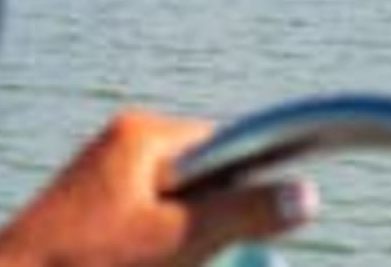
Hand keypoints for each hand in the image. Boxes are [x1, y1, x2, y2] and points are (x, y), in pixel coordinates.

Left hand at [0, 110, 318, 266]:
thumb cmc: (82, 263)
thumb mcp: (175, 242)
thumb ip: (242, 214)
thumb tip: (307, 194)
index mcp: (140, 136)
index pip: (223, 144)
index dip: (250, 180)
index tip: (267, 216)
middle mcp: (119, 149)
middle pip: (200, 182)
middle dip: (211, 227)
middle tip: (200, 258)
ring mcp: (98, 184)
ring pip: (172, 212)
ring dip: (184, 247)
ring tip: (170, 263)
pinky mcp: (85, 218)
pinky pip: (144, 230)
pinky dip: (158, 255)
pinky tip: (148, 266)